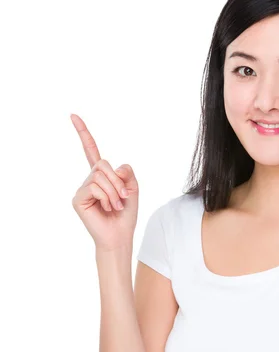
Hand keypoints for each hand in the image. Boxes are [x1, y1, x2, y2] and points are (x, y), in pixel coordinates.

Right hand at [70, 113, 138, 251]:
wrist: (119, 236)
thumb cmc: (126, 214)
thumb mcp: (133, 189)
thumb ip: (127, 172)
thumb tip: (113, 167)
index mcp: (102, 175)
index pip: (91, 150)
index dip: (83, 133)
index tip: (73, 115)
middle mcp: (90, 179)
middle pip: (103, 163)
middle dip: (118, 180)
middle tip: (123, 198)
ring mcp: (82, 188)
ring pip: (100, 175)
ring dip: (114, 191)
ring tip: (116, 206)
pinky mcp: (78, 198)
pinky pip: (94, 187)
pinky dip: (106, 197)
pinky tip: (107, 208)